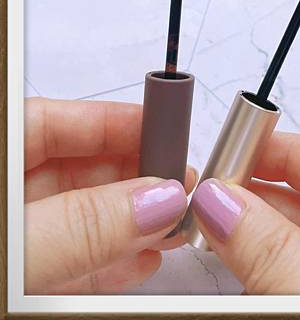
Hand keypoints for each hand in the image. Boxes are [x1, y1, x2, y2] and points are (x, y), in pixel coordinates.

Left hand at [24, 98, 196, 293]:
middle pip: (75, 170)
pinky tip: (143, 261)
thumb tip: (158, 200)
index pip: (52, 121)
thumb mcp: (18, 247)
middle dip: (133, 177)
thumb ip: (83, 224)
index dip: (112, 120)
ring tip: (174, 223)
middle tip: (180, 186)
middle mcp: (8, 197)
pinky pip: (70, 265)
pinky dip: (108, 264)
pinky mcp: (24, 281)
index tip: (163, 128)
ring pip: (79, 219)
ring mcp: (16, 240)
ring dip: (131, 222)